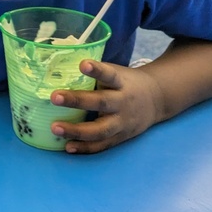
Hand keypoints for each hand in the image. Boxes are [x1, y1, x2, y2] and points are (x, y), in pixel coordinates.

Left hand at [48, 60, 164, 153]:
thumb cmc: (125, 83)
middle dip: (77, 100)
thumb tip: (57, 69)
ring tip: (55, 128)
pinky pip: (102, 145)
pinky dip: (85, 147)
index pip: (109, 75)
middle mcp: (123, 102)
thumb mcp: (116, 74)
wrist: (157, 100)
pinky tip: (67, 146)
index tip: (82, 64)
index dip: (97, 70)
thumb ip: (96, 75)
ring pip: (100, 129)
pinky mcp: (121, 137)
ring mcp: (122, 122)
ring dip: (76, 130)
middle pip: (101, 102)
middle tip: (54, 97)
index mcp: (121, 83)